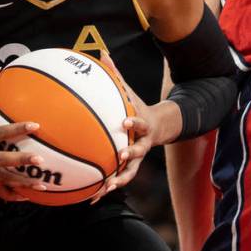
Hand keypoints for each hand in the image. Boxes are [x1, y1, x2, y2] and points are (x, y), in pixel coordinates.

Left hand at [89, 54, 181, 202]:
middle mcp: (141, 144)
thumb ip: (116, 75)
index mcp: (141, 125)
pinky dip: (105, 189)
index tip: (125, 122)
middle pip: (138, 152)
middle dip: (130, 155)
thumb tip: (102, 52)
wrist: (160, 127)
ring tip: (106, 188)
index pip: (139, 123)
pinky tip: (90, 198)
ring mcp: (137, 158)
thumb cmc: (138, 106)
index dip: (134, 123)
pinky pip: (117, 180)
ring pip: (130, 172)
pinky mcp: (129, 167)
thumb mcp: (130, 91)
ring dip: (119, 180)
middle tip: (120, 157)